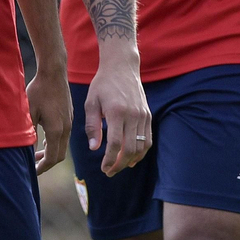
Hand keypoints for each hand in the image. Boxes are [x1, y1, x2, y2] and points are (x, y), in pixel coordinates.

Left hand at [29, 65, 72, 173]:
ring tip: (37, 155)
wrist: (54, 72)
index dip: (42, 168)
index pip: (52, 158)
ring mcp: (70, 122)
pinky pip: (64, 136)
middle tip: (33, 166)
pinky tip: (44, 140)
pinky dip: (55, 143)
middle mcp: (66, 128)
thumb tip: (26, 151)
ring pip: (63, 146)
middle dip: (47, 163)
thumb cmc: (38, 90)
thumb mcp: (29, 113)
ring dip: (51, 153)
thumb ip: (29, 133)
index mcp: (56, 130)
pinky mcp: (69, 116)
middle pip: (60, 155)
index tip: (32, 172)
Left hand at [82, 56, 150, 176]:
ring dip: (131, 160)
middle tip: (109, 172)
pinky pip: (148, 138)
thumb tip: (94, 148)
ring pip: (141, 146)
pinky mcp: (148, 115)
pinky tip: (132, 158)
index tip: (103, 168)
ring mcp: (143, 115)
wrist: (121, 67)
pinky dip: (141, 151)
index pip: (116, 143)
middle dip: (120, 164)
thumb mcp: (91, 103)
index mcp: (116, 112)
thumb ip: (92, 126)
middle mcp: (132, 115)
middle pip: (130, 148)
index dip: (110, 159)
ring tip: (119, 166)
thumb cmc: (102, 85)